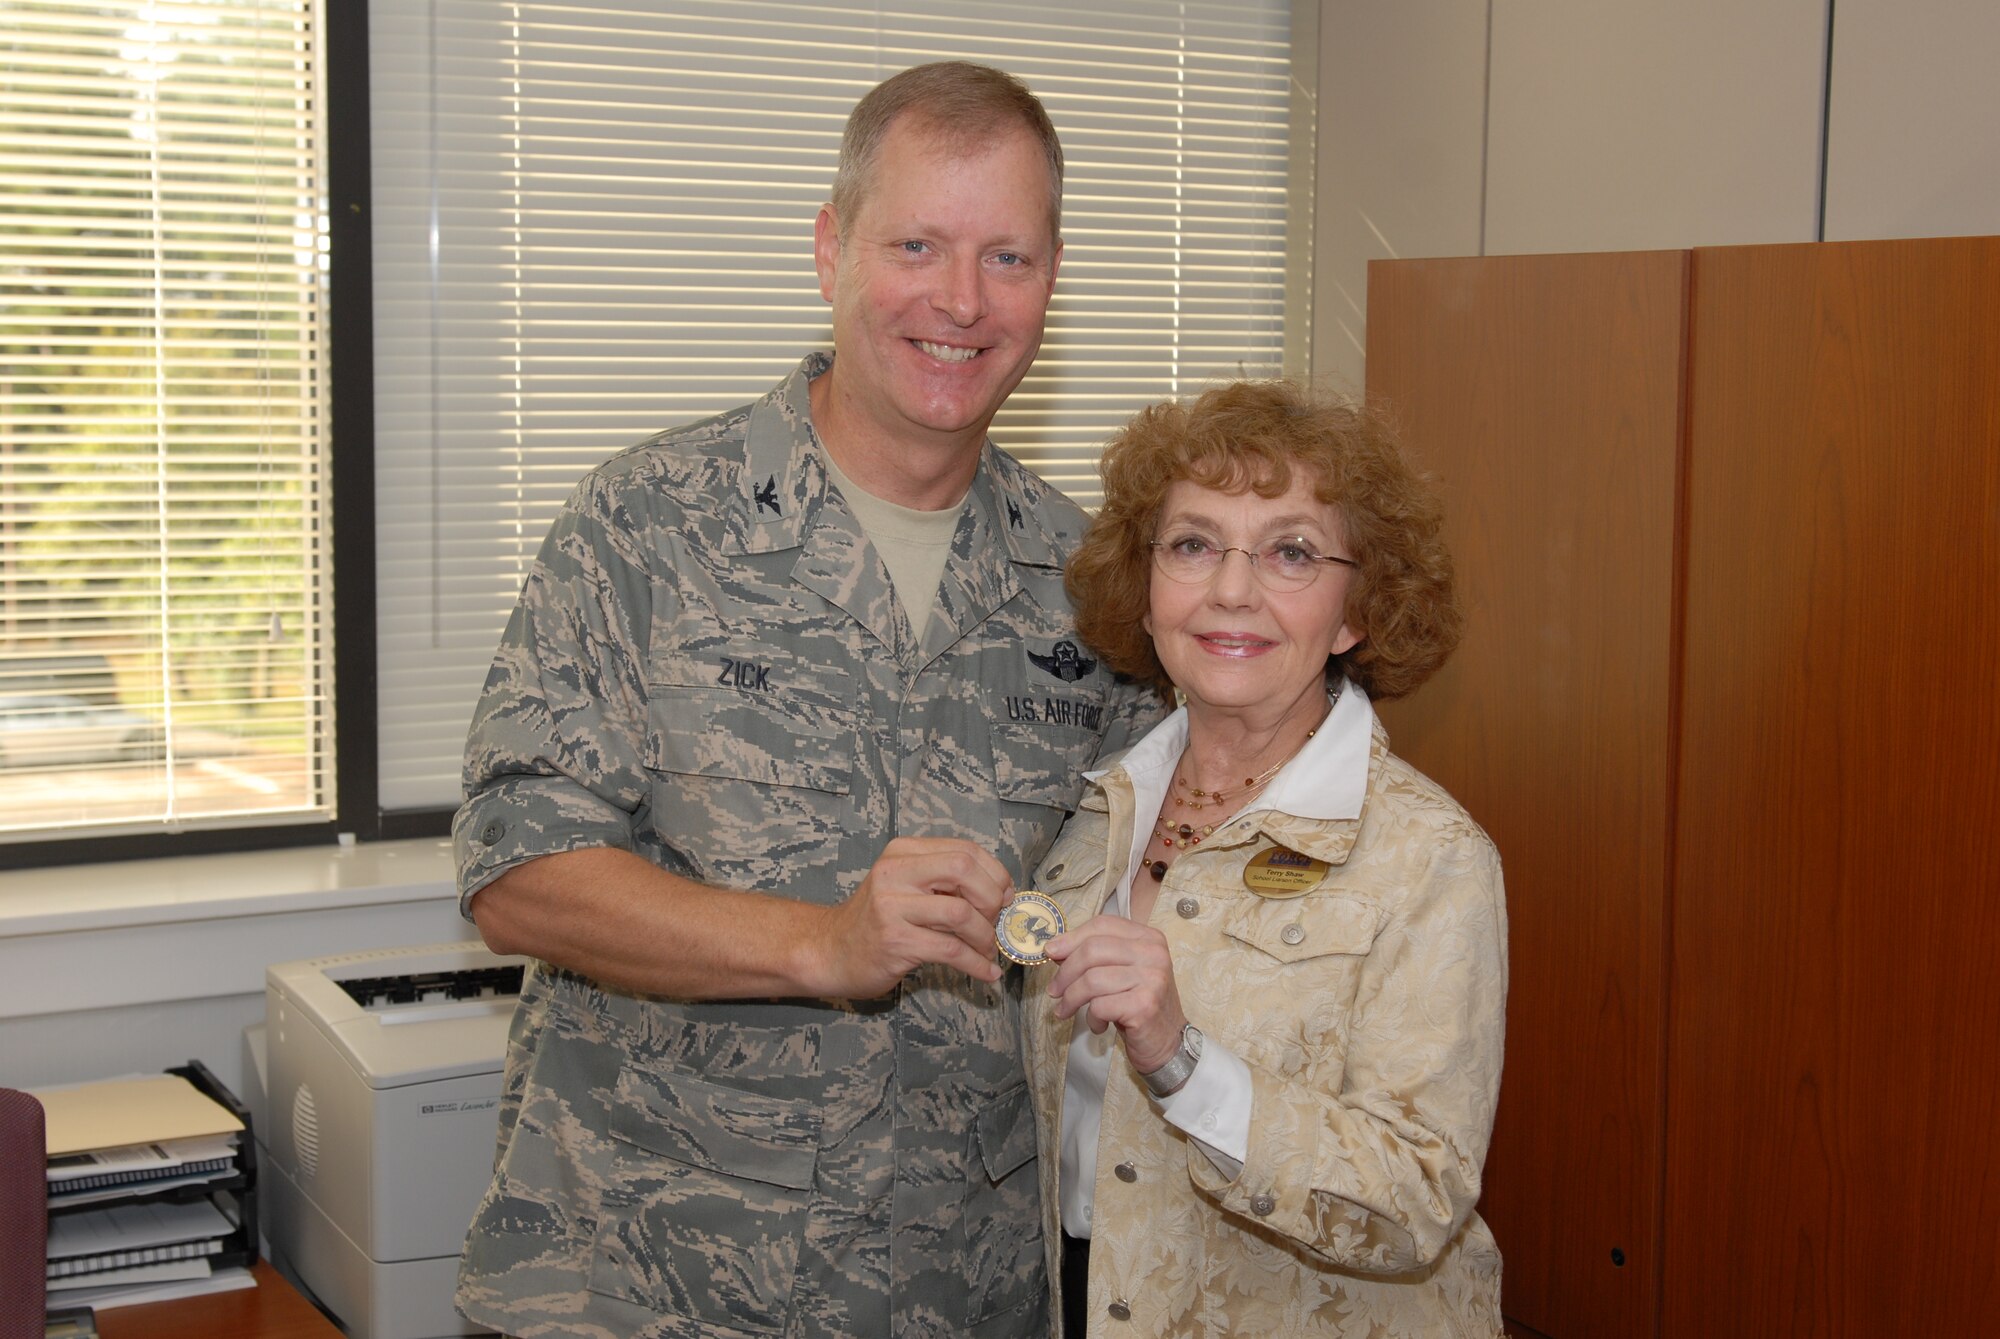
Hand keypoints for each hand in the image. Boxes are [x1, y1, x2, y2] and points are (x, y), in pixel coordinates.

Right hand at [806, 837, 1013, 995]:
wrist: (830, 951)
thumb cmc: (877, 920)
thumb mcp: (906, 885)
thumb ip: (944, 881)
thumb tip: (1002, 892)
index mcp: (903, 852)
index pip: (965, 850)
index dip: (995, 874)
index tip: (1005, 896)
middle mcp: (895, 872)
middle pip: (965, 870)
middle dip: (992, 899)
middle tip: (994, 922)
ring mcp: (892, 907)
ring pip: (961, 913)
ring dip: (985, 936)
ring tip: (987, 950)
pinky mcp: (895, 942)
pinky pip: (951, 951)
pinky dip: (977, 964)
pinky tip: (986, 973)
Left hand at [1045, 916, 1187, 1074]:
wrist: (1168, 1042)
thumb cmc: (1138, 1004)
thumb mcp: (1119, 973)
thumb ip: (1094, 956)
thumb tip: (1055, 949)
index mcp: (1148, 937)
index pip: (1102, 924)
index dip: (1071, 937)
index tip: (1050, 952)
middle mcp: (1153, 953)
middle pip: (1093, 950)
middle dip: (1065, 972)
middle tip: (1054, 991)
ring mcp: (1152, 979)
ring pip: (1092, 979)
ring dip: (1071, 999)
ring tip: (1066, 1011)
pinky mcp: (1145, 1005)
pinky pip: (1100, 1005)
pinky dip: (1091, 1018)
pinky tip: (1098, 1024)